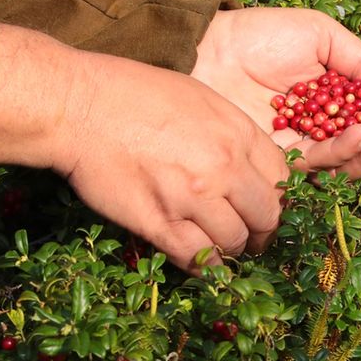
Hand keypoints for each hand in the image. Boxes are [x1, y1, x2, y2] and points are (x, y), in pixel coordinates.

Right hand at [0, 25, 288, 271]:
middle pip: (267, 217)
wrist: (77, 105)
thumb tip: (250, 167)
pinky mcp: (159, 222)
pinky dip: (202, 266)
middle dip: (262, 232)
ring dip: (230, 250)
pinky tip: (197, 260)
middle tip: (250, 237)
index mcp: (238, 133)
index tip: (266, 208)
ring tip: (218, 247)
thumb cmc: (134, 94)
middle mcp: (224, 167)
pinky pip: (197, 258)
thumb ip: (233, 135)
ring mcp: (192, 197)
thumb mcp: (201, 100)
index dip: (278, 200)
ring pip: (234, 243)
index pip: (284, 181)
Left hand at [191, 7, 360, 178]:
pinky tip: (358, 134)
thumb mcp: (323, 37)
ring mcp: (301, 147)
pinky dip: (345, 154)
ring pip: (348, 165)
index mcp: (335, 100)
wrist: (209, 47)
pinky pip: (320, 167)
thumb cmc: (262, 35)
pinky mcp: (280, 163)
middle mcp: (322, 129)